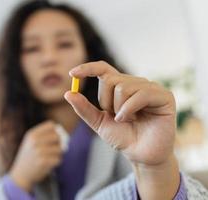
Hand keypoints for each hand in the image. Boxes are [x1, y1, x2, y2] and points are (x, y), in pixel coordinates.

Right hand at [10, 121, 61, 191]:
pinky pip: (58, 159)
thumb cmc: (29, 156)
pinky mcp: (43, 162)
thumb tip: (64, 134)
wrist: (21, 174)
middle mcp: (35, 141)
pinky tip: (50, 163)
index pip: (51, 125)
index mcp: (32, 134)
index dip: (55, 131)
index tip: (54, 137)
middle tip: (55, 147)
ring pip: (60, 148)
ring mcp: (39, 151)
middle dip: (59, 142)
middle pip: (57, 136)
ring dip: (58, 153)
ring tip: (51, 157)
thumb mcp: (31, 142)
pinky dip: (56, 161)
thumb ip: (45, 135)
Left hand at [64, 61, 179, 198]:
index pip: (104, 69)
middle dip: (106, 102)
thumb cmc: (122, 137)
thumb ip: (84, 108)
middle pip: (110, 79)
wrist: (140, 155)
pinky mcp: (164, 96)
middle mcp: (136, 83)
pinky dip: (129, 110)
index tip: (72, 73)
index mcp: (121, 86)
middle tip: (116, 117)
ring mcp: (150, 88)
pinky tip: (132, 120)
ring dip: (119, 109)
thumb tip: (68, 93)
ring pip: (123, 87)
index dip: (88, 68)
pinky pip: (140, 94)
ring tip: (127, 120)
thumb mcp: (99, 122)